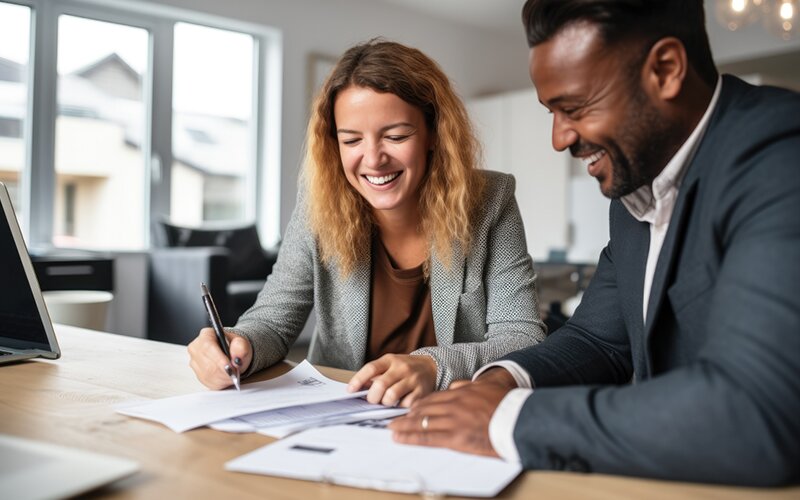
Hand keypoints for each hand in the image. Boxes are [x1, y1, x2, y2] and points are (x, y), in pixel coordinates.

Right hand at [188, 327, 252, 389]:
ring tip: (233, 376)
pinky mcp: (197, 373)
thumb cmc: (235, 346)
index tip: (230, 367)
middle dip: (223, 371)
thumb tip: (236, 357)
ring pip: (207, 374)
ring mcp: (195, 362)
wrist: (232, 353)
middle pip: (207, 363)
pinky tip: (226, 379)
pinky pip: (207, 382)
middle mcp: (196, 347)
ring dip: (222, 378)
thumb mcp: (242, 343)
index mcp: (206, 335)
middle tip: (235, 373)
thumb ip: (240, 347)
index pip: (208, 347)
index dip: (219, 359)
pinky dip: (219, 382)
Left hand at [347, 354, 436, 406]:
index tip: (350, 390)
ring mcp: (413, 379)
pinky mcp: (422, 391)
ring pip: (391, 396)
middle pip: (380, 384)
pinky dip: (399, 407)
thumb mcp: (389, 365)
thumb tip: (356, 390)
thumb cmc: (404, 369)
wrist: (431, 367)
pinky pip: (405, 404)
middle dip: (372, 397)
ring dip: (385, 403)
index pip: (371, 368)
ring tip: (386, 402)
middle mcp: (401, 368)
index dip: (358, 380)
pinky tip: (399, 404)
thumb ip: (374, 375)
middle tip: (372, 401)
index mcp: (390, 360)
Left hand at [387, 368, 517, 456]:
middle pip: (424, 409)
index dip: (419, 405)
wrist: (517, 420)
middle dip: (407, 415)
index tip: (410, 409)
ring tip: (393, 429)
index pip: (433, 398)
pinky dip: (411, 437)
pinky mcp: (455, 437)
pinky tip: (401, 438)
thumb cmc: (505, 405)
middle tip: (395, 420)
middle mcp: (453, 405)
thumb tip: (455, 386)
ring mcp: (452, 421)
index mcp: (460, 393)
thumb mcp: (485, 388)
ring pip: (422, 422)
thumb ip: (468, 386)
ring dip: (405, 426)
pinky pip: (428, 437)